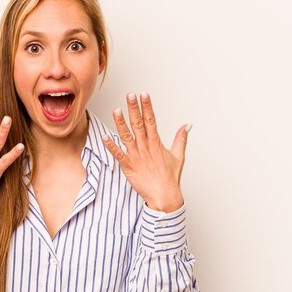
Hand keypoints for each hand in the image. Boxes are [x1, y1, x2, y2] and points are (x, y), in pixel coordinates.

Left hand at [101, 92, 190, 212]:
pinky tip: (104, 136)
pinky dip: (111, 146)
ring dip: (121, 123)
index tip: (144, 95)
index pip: (152, 120)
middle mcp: (146, 147)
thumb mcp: (179, 156)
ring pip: (127, 136)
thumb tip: (187, 125)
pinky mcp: (128, 166)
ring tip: (117, 110)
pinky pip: (118, 154)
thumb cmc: (170, 178)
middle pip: (139, 124)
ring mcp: (136, 156)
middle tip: (130, 95)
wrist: (164, 197)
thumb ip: (181, 138)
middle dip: (134, 108)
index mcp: (156, 143)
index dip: (147, 107)